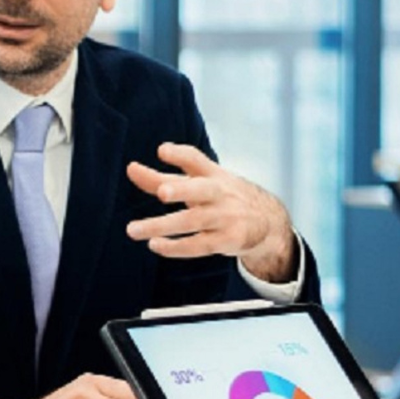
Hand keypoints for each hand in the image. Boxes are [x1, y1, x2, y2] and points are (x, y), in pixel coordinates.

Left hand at [126, 142, 297, 281]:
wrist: (268, 221)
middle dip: (182, 190)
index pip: (196, 160)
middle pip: (200, 190)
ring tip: (133, 229)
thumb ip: (163, 178)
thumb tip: (131, 169)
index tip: (162, 151)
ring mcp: (225, 217)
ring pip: (193, 221)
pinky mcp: (227, 240)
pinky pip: (199, 245)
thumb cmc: (223, 198)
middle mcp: (219, 193)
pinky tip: (155, 245)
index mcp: (212, 175)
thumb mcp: (200, 183)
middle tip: (162, 193)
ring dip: (162, 226)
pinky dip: (176, 247)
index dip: (180, 155)